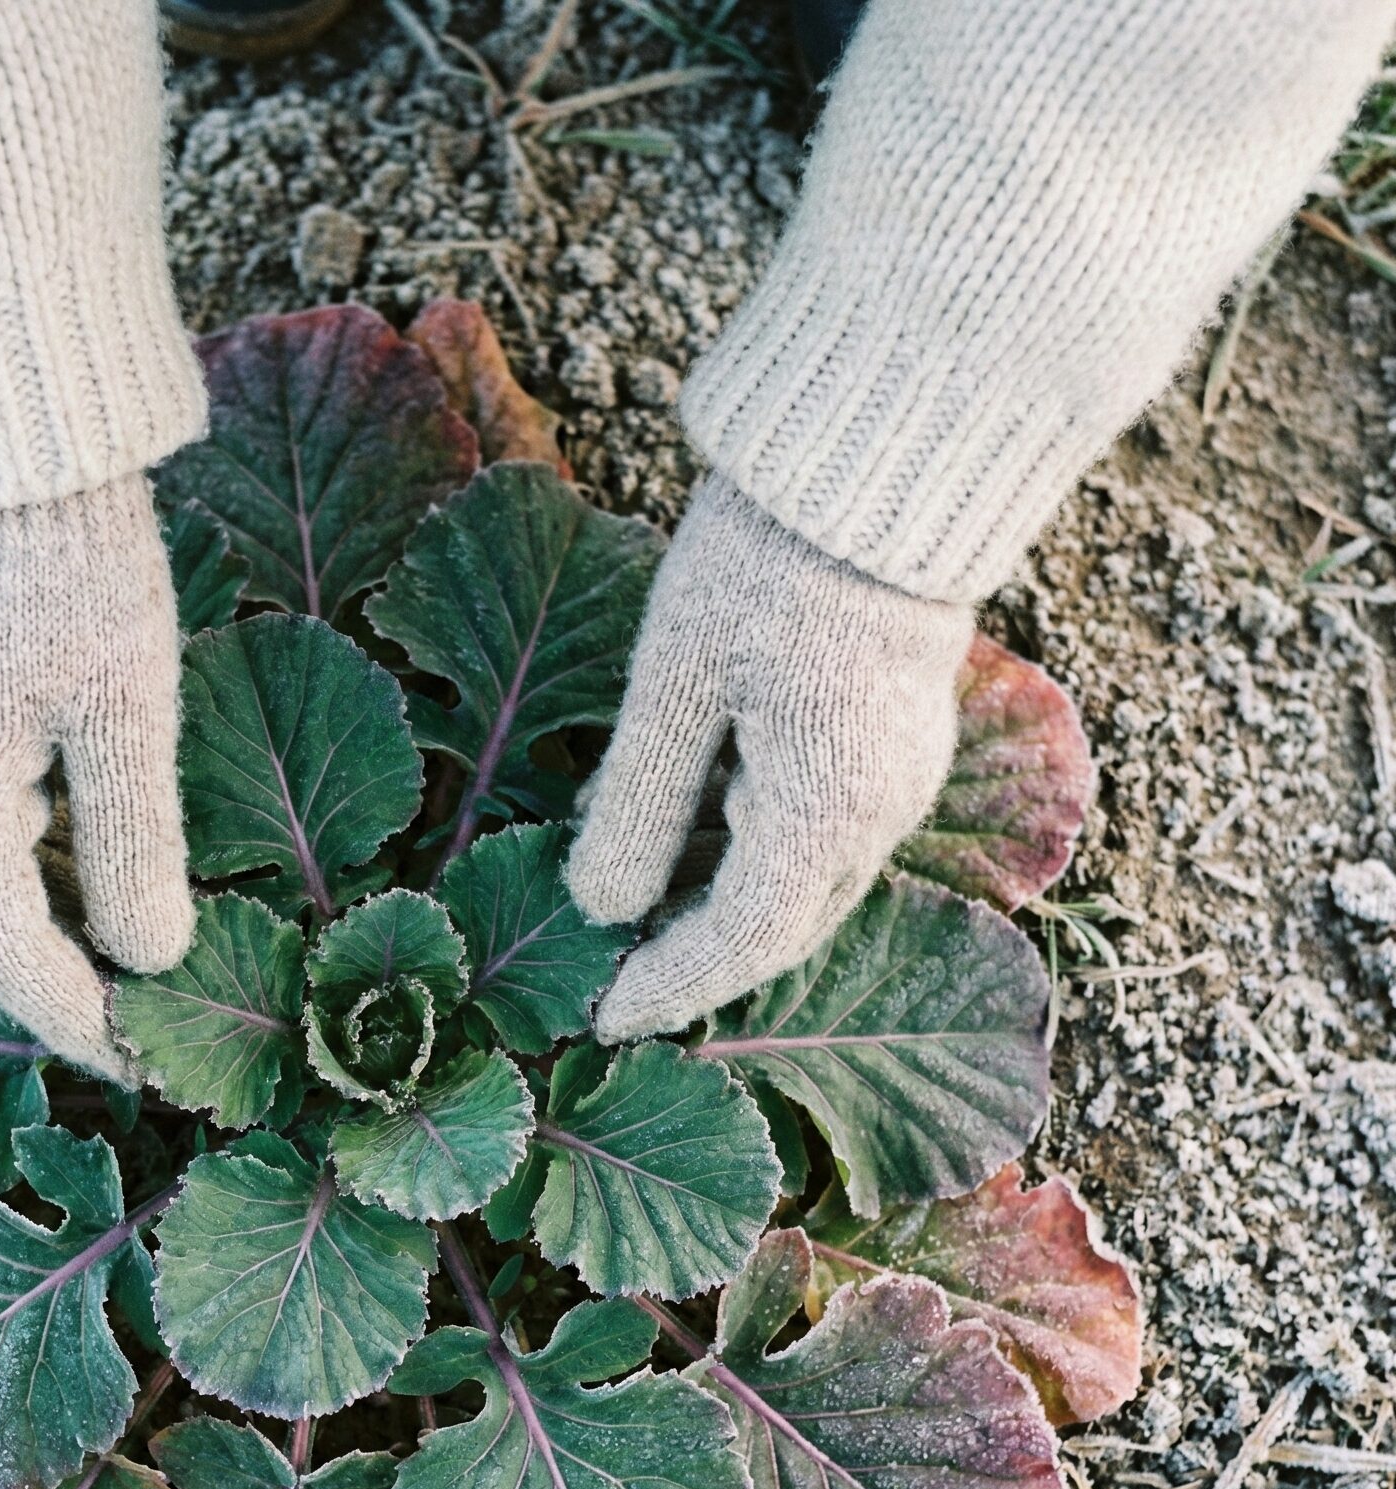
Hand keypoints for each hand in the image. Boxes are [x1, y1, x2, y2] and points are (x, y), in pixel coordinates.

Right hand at [0, 475, 193, 1080]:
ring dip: (51, 933)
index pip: (1, 950)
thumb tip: (154, 957)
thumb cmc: (77, 563)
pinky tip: (102, 889)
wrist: (16, 437)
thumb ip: (134, 847)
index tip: (140, 1066)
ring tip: (133, 981)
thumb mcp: (127, 713)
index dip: (71, 1017)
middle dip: (58, 990)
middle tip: (140, 1040)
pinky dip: (41, 873)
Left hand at [567, 472, 970, 1040]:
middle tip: (616, 994)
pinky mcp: (896, 745)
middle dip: (699, 970)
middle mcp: (881, 816)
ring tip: (639, 932)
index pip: (741, 945)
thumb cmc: (767, 559)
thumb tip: (599, 909)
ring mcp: (900, 782)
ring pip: (806, 891)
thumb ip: (638, 807)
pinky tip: (692, 847)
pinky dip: (754, 865)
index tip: (602, 1021)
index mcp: (827, 812)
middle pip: (782, 932)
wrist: (883, 456)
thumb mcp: (674, 684)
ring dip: (726, 919)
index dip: (668, 990)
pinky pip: (823, 841)